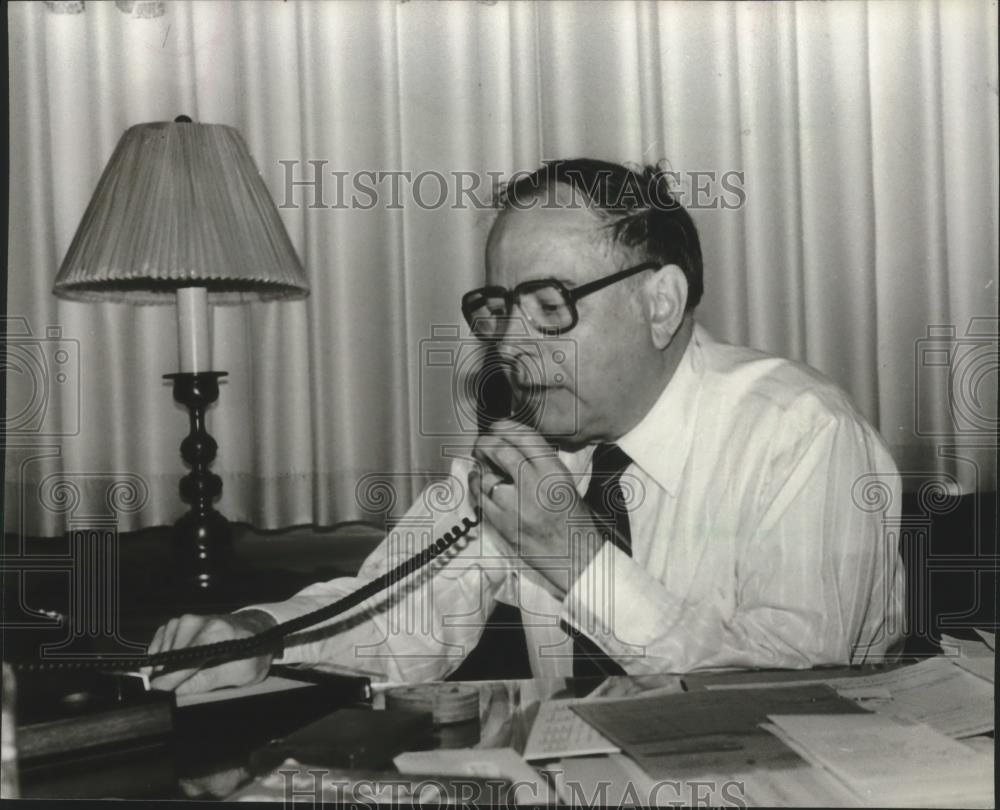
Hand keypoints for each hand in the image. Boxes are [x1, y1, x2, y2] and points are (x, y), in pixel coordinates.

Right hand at [146, 610, 275, 694]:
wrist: (256, 630)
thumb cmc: (252, 653)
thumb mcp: (242, 673)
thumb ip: (208, 681)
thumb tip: (177, 691)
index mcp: (214, 633)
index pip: (181, 663)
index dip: (167, 683)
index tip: (159, 696)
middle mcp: (196, 623)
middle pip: (167, 660)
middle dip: (170, 678)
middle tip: (186, 687)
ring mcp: (184, 621)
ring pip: (160, 655)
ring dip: (167, 669)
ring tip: (193, 671)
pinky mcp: (177, 623)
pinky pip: (158, 647)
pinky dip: (163, 659)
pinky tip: (181, 663)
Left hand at [468, 419, 603, 596]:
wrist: (574, 555)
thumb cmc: (572, 517)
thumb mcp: (564, 480)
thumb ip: (540, 461)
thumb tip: (510, 442)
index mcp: (553, 471)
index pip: (524, 437)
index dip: (505, 426)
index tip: (498, 426)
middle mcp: (533, 485)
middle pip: (499, 450)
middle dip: (486, 443)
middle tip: (483, 443)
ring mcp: (515, 506)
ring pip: (484, 474)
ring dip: (479, 465)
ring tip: (480, 462)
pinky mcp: (502, 523)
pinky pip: (479, 497)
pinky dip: (475, 485)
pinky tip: (478, 481)